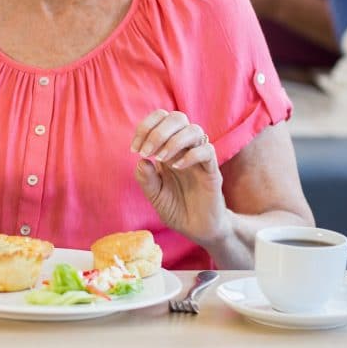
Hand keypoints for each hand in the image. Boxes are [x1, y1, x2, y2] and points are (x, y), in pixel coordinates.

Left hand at [130, 110, 228, 248]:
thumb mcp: (154, 194)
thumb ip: (146, 178)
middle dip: (158, 131)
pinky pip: (207, 151)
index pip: (161, 119)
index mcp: (168, 148)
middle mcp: (185, 148)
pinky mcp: (213, 171)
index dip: (145, 126)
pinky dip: (190, 155)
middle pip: (178, 117)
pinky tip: (176, 168)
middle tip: (146, 151)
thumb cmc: (175, 208)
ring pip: (194, 130)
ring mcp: (200, 158)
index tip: (133, 149)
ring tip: (161, 159)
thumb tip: (141, 160)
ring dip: (173, 141)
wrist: (196, 229)